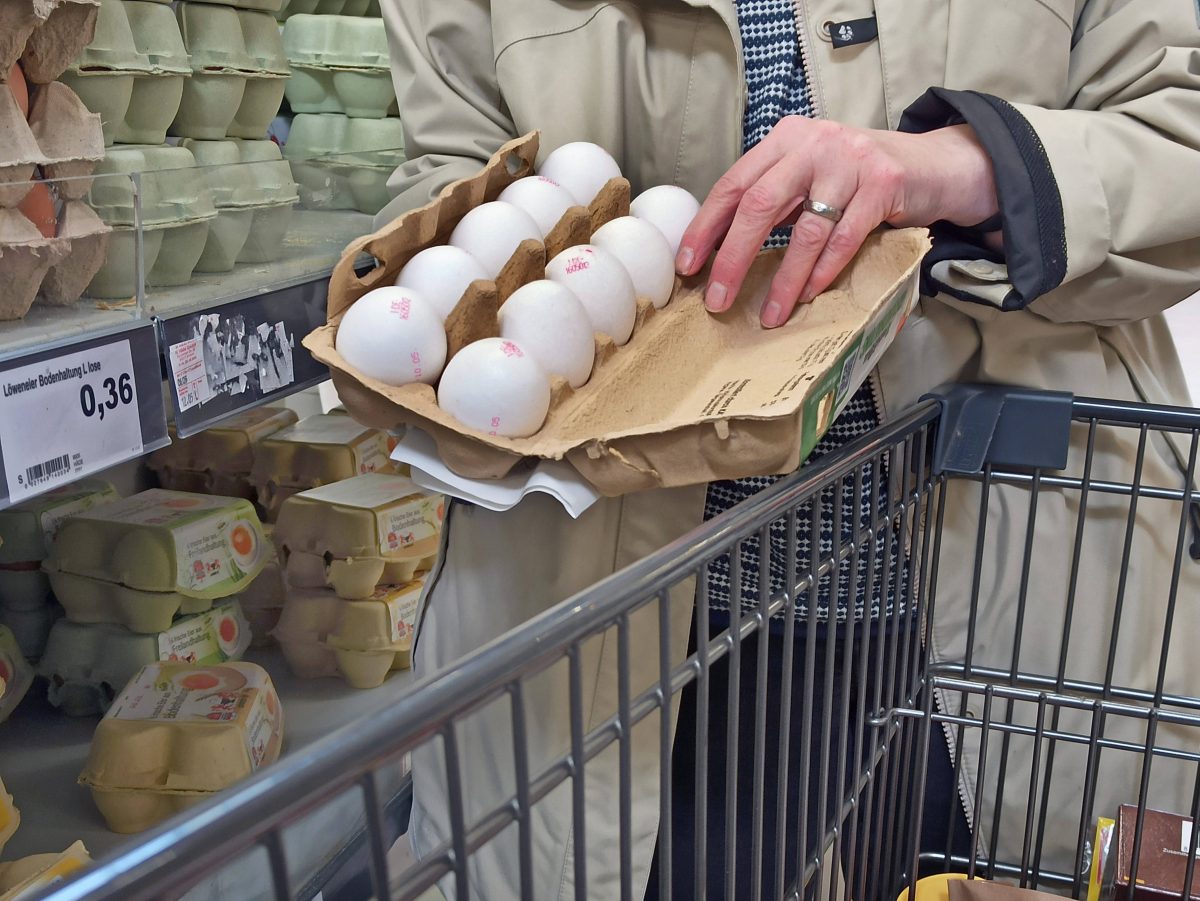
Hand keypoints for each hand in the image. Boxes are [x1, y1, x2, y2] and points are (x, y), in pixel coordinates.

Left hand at [675, 119, 999, 327]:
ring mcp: (850, 161)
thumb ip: (773, 198)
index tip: (687, 265)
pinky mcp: (884, 183)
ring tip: (770, 313)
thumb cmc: (857, 179)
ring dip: (784, 278)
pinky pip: (846, 236)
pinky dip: (825, 269)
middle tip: (718, 299)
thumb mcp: (809, 175)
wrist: (931, 164)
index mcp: (785, 140)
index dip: (706, 227)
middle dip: (733, 257)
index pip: (733, 184)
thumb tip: (720, 249)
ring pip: (806, 228)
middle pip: (759, 204)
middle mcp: (813, 144)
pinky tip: (810, 294)